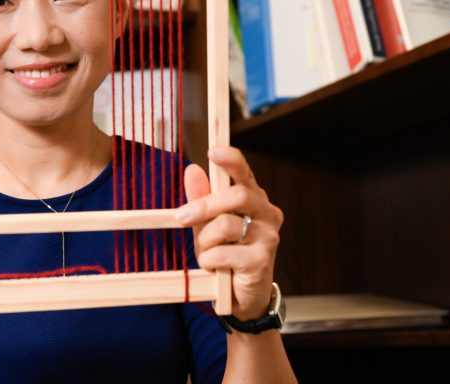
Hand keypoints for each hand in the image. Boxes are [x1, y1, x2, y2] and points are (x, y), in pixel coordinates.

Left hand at [176, 146, 283, 319]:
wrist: (240, 297)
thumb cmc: (225, 255)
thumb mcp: (206, 224)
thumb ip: (201, 198)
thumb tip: (192, 170)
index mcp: (254, 199)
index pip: (245, 173)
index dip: (232, 159)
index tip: (214, 151)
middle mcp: (267, 213)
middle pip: (237, 195)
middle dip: (204, 205)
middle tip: (181, 217)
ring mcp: (268, 236)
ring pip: (227, 224)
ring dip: (205, 240)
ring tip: (206, 253)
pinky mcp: (262, 259)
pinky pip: (224, 252)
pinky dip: (210, 260)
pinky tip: (216, 268)